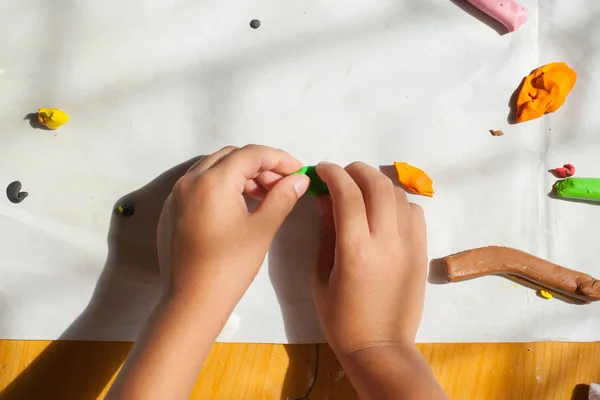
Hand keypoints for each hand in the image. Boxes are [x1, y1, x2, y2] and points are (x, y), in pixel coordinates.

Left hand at [157, 145, 309, 311]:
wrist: (191, 302)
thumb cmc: (230, 267)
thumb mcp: (262, 229)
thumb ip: (282, 197)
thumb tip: (299, 179)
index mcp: (212, 181)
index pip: (251, 154)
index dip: (278, 158)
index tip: (298, 170)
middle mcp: (189, 181)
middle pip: (230, 156)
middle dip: (259, 165)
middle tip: (281, 184)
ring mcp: (176, 195)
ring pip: (213, 168)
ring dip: (240, 174)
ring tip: (262, 195)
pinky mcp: (171, 211)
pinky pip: (198, 185)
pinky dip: (221, 186)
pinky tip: (237, 207)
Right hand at [311, 161, 426, 356]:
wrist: (381, 347)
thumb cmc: (341, 318)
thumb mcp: (321, 276)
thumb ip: (325, 232)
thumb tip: (326, 198)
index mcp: (356, 250)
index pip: (347, 193)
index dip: (333, 174)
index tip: (322, 170)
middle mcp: (387, 241)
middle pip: (378, 185)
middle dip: (357, 170)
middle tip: (343, 173)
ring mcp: (409, 245)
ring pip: (398, 195)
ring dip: (378, 184)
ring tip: (362, 190)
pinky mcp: (422, 252)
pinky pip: (415, 212)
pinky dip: (398, 202)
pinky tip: (384, 211)